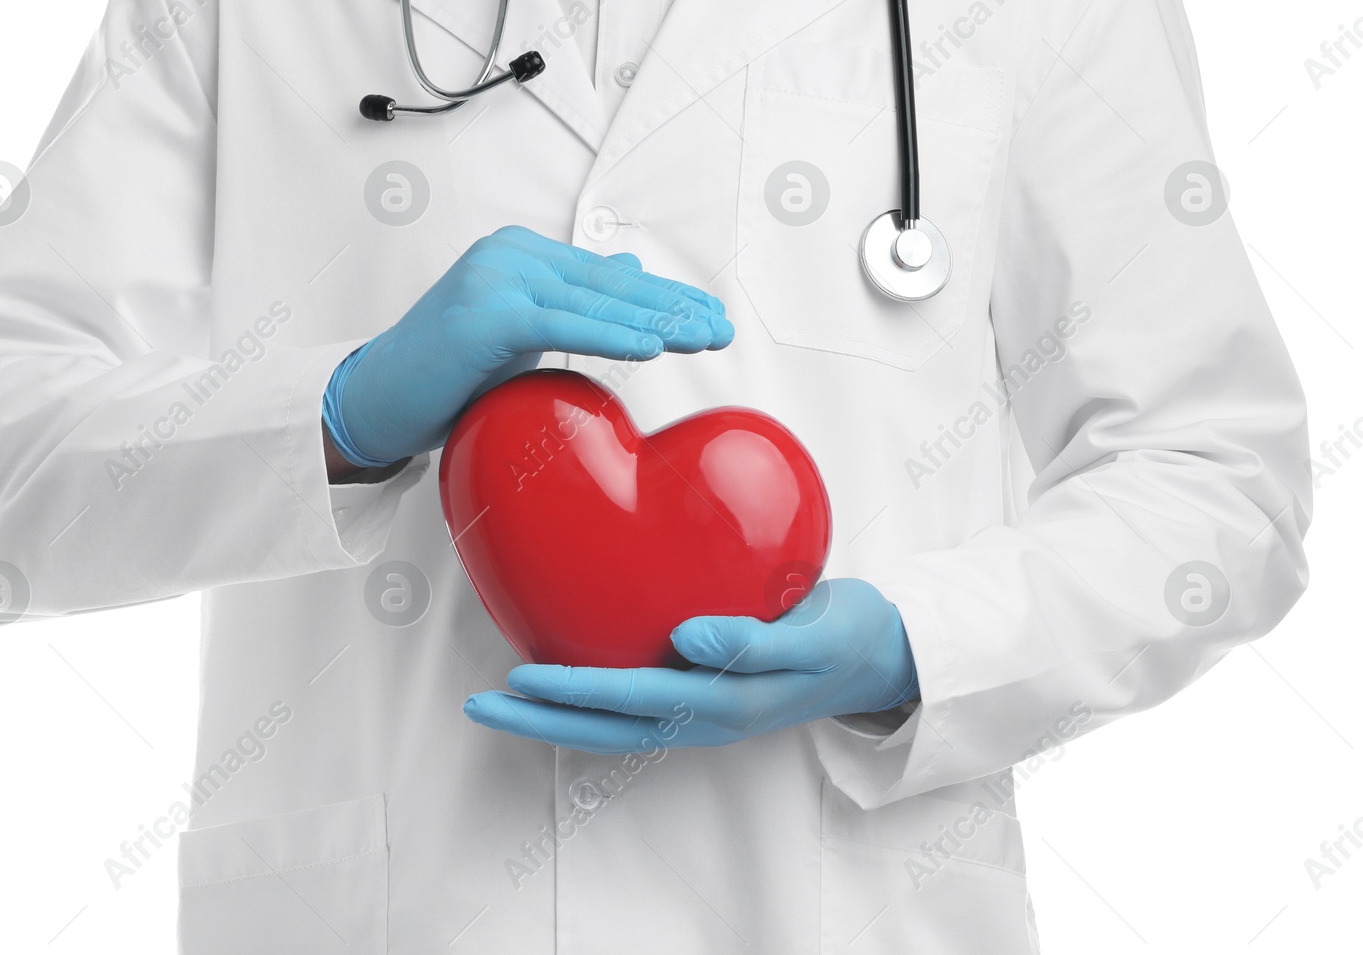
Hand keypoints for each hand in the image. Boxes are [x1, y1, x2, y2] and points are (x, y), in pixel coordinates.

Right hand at [323, 226, 733, 465]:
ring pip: (594, 302)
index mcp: (523, 254)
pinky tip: (651, 346)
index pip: (608, 277)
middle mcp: (511, 255)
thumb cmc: (447, 371)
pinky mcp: (486, 312)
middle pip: (609, 285)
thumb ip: (573, 299)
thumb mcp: (523, 329)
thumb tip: (630, 273)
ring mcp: (496, 278)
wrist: (377, 398)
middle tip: (720, 329)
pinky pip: (562, 325)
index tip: (709, 316)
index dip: (663, 297)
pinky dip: (610, 335)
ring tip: (701, 336)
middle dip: (671, 308)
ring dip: (655, 322)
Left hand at [462, 578, 917, 753]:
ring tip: (501, 698)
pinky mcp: (702, 694)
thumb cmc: (847, 636)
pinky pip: (633, 706)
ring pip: (613, 723)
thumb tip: (684, 641)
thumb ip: (751, 642)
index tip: (520, 678)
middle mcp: (703, 715)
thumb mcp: (812, 636)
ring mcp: (700, 711)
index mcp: (724, 701)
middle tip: (480, 703)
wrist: (882, 653)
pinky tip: (562, 674)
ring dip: (555, 714)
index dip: (573, 691)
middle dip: (540, 717)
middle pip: (606, 726)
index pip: (631, 699)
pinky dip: (590, 699)